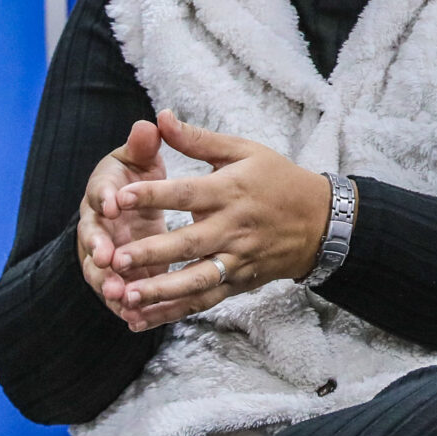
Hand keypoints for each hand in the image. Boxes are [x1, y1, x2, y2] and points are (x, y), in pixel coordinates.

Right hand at [81, 119, 170, 313]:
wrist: (131, 209)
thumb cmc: (136, 179)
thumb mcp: (139, 160)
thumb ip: (143, 146)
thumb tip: (150, 124)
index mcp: (103, 192)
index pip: (99, 193)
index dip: (104, 197)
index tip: (112, 203)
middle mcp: (97, 226)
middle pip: (91, 238)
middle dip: (97, 248)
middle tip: (106, 258)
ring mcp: (104, 255)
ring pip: (100, 272)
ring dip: (107, 283)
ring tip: (119, 295)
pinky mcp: (118, 278)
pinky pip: (118, 295)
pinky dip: (124, 307)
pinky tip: (135, 320)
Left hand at [101, 112, 333, 331]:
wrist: (321, 222)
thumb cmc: (278, 180)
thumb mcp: (243, 150)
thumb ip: (198, 139)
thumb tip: (161, 117)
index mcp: (230, 191)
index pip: (186, 193)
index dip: (153, 195)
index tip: (119, 197)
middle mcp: (232, 228)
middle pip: (188, 242)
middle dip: (151, 252)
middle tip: (115, 258)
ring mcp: (237, 259)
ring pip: (197, 279)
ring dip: (162, 291)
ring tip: (127, 296)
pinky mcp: (239, 282)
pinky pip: (205, 300)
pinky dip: (175, 311)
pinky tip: (143, 318)